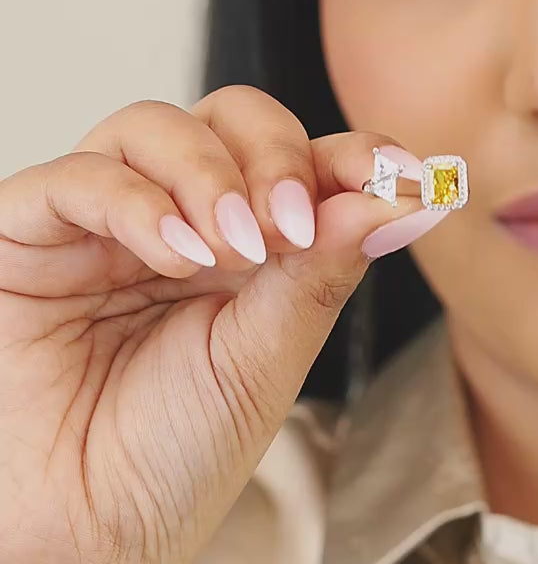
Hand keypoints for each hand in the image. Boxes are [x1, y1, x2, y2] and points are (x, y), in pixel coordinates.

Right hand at [0, 86, 429, 563]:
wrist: (87, 528)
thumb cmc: (177, 450)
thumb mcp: (269, 356)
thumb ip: (322, 269)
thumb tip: (396, 197)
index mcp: (245, 241)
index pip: (301, 159)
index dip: (348, 154)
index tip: (396, 172)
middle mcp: (179, 214)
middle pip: (233, 118)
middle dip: (275, 157)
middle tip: (292, 223)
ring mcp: (107, 218)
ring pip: (157, 127)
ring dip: (210, 176)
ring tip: (231, 249)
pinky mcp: (32, 230)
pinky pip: (81, 176)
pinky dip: (138, 204)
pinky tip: (174, 255)